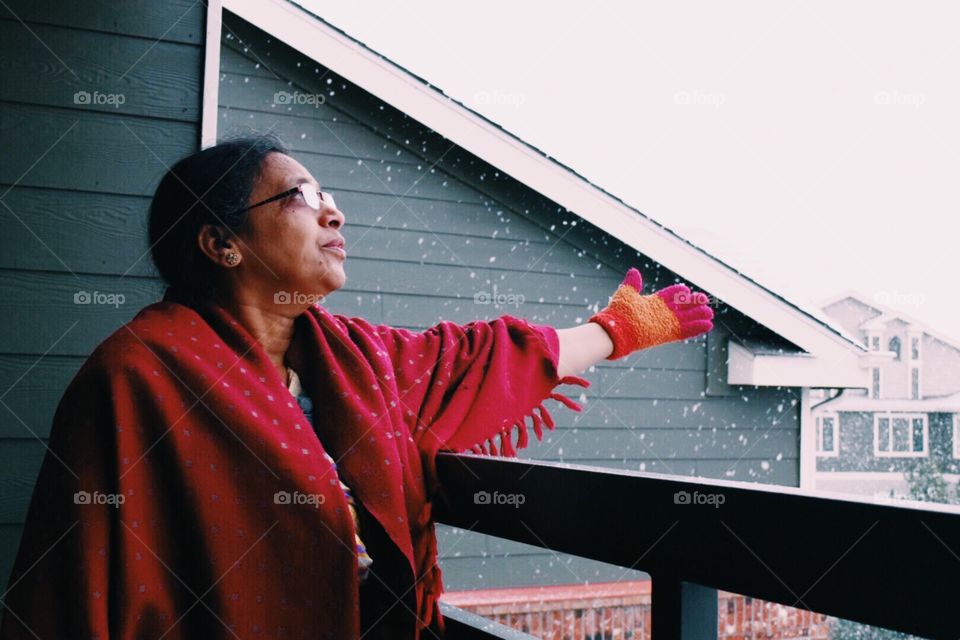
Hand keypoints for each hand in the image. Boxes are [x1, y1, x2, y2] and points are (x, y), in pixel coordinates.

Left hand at [588, 268, 714, 359]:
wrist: (614, 330)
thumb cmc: (618, 312)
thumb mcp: (626, 293)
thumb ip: (633, 283)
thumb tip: (634, 271)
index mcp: (652, 303)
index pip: (669, 296)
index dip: (678, 293)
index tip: (686, 290)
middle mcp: (660, 314)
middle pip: (681, 307)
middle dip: (693, 304)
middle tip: (705, 300)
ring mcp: (664, 324)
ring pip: (686, 319)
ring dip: (698, 316)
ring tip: (710, 314)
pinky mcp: (666, 334)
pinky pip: (684, 331)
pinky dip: (696, 328)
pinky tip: (707, 325)